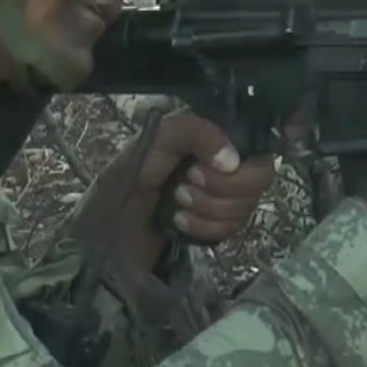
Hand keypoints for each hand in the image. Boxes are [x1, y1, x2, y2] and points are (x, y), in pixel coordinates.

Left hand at [102, 108, 277, 271]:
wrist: (105, 234)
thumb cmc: (126, 178)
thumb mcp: (155, 140)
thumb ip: (195, 132)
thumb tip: (233, 158)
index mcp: (214, 133)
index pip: (258, 134)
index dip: (252, 151)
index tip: (225, 163)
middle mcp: (226, 161)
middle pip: (261, 173)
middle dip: (224, 186)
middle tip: (186, 184)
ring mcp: (225, 195)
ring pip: (249, 203)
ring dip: (209, 208)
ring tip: (176, 204)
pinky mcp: (220, 224)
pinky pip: (235, 227)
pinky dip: (206, 227)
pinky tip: (180, 222)